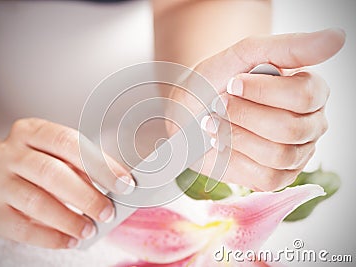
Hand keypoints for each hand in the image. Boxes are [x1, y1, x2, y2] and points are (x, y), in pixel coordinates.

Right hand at [0, 118, 134, 248]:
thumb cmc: (36, 165)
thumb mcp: (55, 155)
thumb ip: (81, 166)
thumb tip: (116, 185)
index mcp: (31, 131)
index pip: (69, 142)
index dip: (99, 164)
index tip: (123, 183)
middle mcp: (10, 153)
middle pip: (52, 173)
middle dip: (86, 196)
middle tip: (108, 212)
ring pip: (37, 201)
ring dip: (69, 219)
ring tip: (90, 229)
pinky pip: (22, 228)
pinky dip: (50, 237)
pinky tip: (70, 240)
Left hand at [166, 28, 344, 190]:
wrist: (187, 112)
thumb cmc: (216, 82)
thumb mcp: (245, 55)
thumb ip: (289, 47)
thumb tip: (337, 37)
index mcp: (310, 92)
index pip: (305, 95)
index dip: (263, 91)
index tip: (233, 83)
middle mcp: (310, 124)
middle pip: (290, 129)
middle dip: (245, 115)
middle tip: (220, 104)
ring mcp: (296, 154)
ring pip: (278, 154)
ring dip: (237, 136)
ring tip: (216, 122)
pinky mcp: (277, 178)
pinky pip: (265, 176)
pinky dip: (235, 158)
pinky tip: (222, 142)